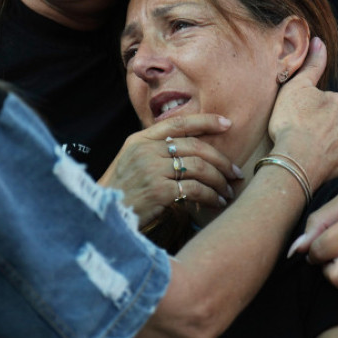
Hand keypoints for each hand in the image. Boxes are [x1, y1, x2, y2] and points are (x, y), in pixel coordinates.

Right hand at [100, 114, 240, 226]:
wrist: (102, 216)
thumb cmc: (120, 192)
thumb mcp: (130, 162)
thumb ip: (154, 151)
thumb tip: (188, 150)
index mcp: (139, 139)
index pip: (178, 123)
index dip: (205, 121)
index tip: (227, 123)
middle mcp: (146, 150)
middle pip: (195, 147)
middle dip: (221, 160)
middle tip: (235, 172)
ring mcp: (152, 169)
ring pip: (199, 167)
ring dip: (218, 180)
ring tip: (227, 191)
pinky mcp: (159, 191)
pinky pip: (195, 189)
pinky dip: (210, 196)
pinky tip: (216, 202)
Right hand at [268, 38, 337, 189]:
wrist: (297, 159)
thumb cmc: (291, 122)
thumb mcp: (296, 87)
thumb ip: (311, 65)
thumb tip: (319, 41)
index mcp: (337, 100)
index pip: (327, 104)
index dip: (312, 112)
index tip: (300, 121)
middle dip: (326, 127)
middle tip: (306, 138)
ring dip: (334, 144)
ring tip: (314, 153)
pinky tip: (326, 164)